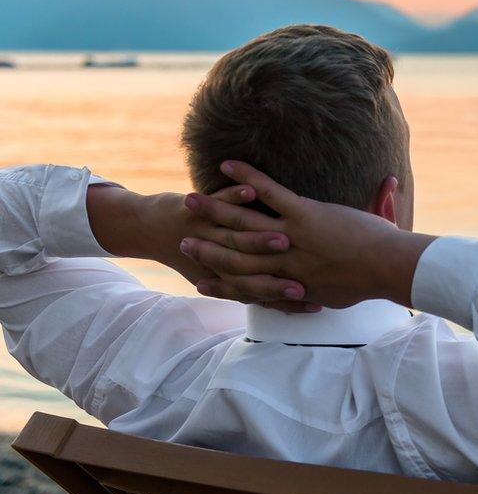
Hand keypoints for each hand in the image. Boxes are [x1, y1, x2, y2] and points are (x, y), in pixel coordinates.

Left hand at [87, 182, 315, 311]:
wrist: (147, 229)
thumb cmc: (191, 251)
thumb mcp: (217, 273)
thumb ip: (247, 284)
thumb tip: (283, 294)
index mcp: (226, 278)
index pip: (262, 294)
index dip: (287, 300)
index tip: (315, 302)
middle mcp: (215, 260)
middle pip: (253, 271)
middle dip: (280, 275)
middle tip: (307, 277)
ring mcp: (205, 233)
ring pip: (237, 237)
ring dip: (259, 237)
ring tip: (285, 234)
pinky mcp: (197, 210)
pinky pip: (220, 202)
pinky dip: (234, 197)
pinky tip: (251, 191)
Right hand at [179, 161, 436, 308]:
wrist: (388, 268)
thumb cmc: (370, 283)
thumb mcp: (339, 294)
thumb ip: (320, 293)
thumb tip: (315, 300)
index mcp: (289, 283)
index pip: (246, 285)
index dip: (221, 284)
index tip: (201, 280)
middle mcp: (282, 263)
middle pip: (234, 256)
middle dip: (206, 248)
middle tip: (181, 240)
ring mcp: (290, 237)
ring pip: (242, 225)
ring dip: (213, 210)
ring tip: (189, 200)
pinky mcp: (302, 214)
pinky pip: (268, 192)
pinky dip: (247, 178)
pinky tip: (227, 165)